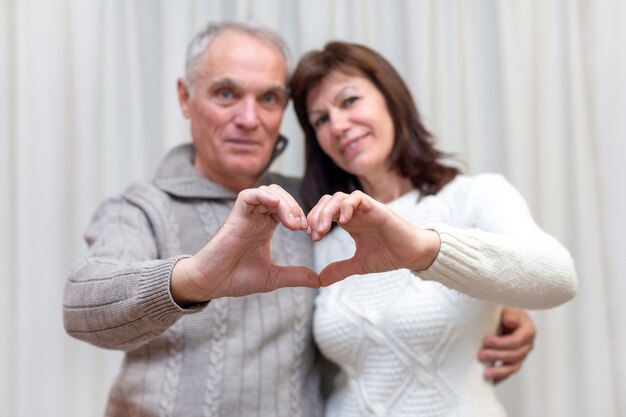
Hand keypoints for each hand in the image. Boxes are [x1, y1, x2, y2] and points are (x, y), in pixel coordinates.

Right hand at [171, 185, 319, 304]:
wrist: (212, 283)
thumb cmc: (236, 278)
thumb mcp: (273, 277)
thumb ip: (296, 276)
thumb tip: (319, 281)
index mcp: (266, 226)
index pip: (288, 207)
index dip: (301, 214)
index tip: (309, 232)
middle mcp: (257, 217)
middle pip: (281, 195)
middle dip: (295, 207)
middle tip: (301, 227)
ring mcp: (246, 215)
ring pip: (269, 191)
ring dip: (285, 203)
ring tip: (292, 224)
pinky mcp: (235, 216)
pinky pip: (248, 195)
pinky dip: (263, 195)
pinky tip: (275, 206)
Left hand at [306, 191, 440, 285]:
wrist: (413, 254)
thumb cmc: (389, 255)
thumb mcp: (359, 264)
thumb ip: (340, 270)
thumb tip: (320, 280)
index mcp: (349, 222)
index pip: (324, 212)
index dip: (314, 220)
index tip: (313, 237)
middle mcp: (355, 212)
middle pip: (328, 201)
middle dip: (316, 215)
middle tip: (314, 233)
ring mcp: (365, 209)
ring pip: (339, 197)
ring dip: (328, 211)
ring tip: (323, 229)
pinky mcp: (377, 208)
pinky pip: (357, 198)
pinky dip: (347, 205)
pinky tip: (343, 221)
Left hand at [478, 307, 535, 383]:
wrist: (501, 316)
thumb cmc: (503, 310)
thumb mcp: (507, 308)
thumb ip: (509, 314)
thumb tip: (509, 321)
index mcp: (528, 330)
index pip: (516, 341)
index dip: (501, 343)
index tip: (485, 341)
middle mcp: (527, 345)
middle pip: (514, 355)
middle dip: (496, 356)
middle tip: (480, 355)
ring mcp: (521, 355)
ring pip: (513, 367)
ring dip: (498, 371)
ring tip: (484, 374)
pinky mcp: (514, 362)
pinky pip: (508, 373)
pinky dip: (499, 378)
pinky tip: (489, 382)